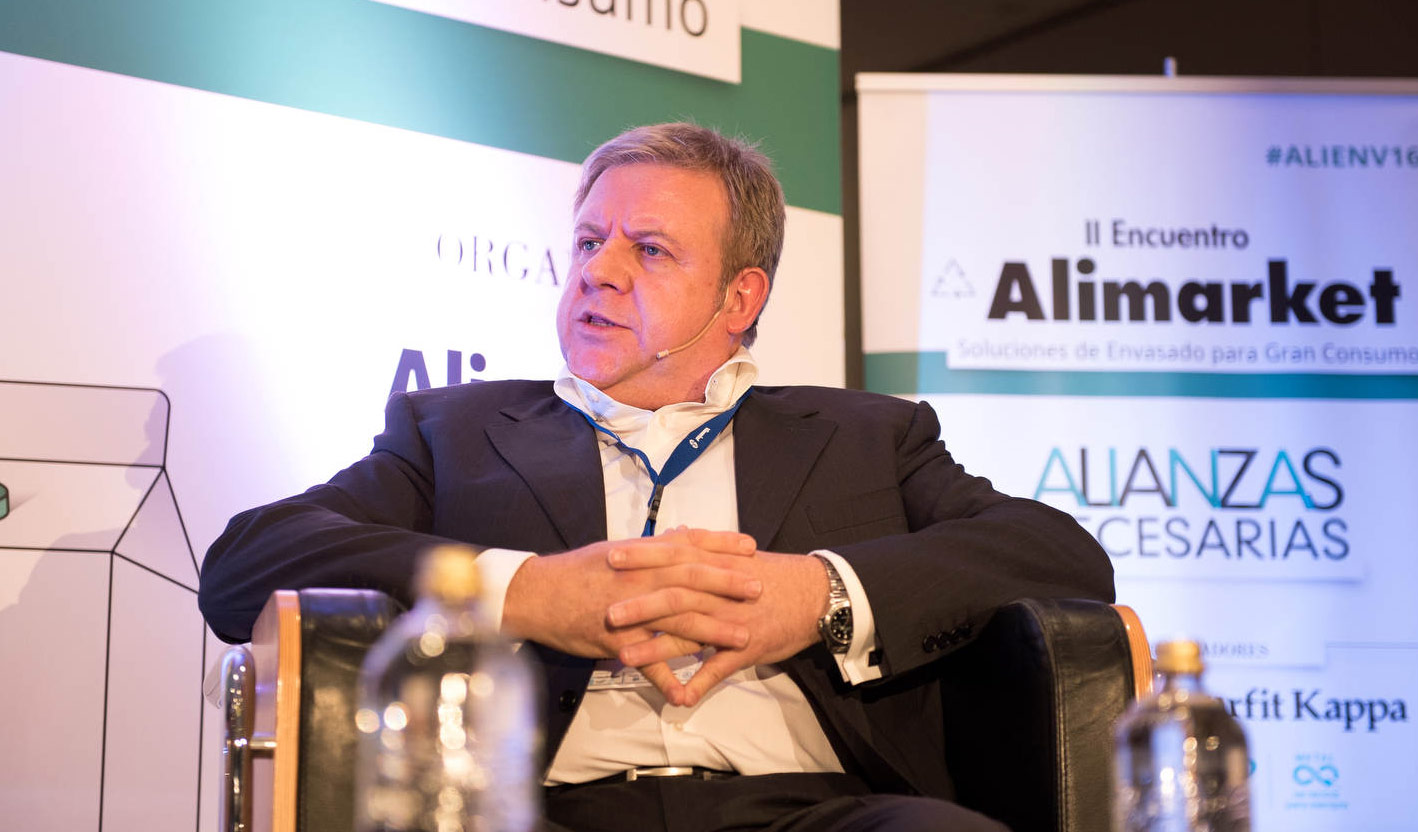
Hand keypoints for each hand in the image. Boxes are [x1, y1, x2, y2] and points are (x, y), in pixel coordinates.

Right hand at [501, 528, 760, 663]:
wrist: (537, 593)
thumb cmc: (578, 571)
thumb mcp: (617, 550)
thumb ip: (652, 547)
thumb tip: (679, 535)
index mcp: (641, 555)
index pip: (689, 545)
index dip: (721, 545)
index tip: (751, 546)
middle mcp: (640, 578)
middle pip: (691, 579)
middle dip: (728, 583)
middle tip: (759, 588)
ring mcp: (630, 610)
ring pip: (677, 620)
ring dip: (712, 630)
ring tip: (741, 638)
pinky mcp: (616, 640)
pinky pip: (646, 662)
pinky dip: (666, 678)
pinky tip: (686, 693)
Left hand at [607, 549, 828, 706]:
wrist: (816, 596)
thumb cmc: (775, 575)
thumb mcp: (738, 554)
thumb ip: (704, 546)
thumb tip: (676, 533)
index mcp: (717, 566)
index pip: (674, 557)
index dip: (642, 557)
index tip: (612, 557)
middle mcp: (720, 593)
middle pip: (675, 596)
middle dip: (640, 605)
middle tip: (608, 612)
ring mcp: (732, 623)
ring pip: (689, 636)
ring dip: (656, 648)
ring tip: (625, 656)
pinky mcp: (745, 649)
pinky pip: (717, 670)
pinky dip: (697, 685)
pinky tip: (676, 698)